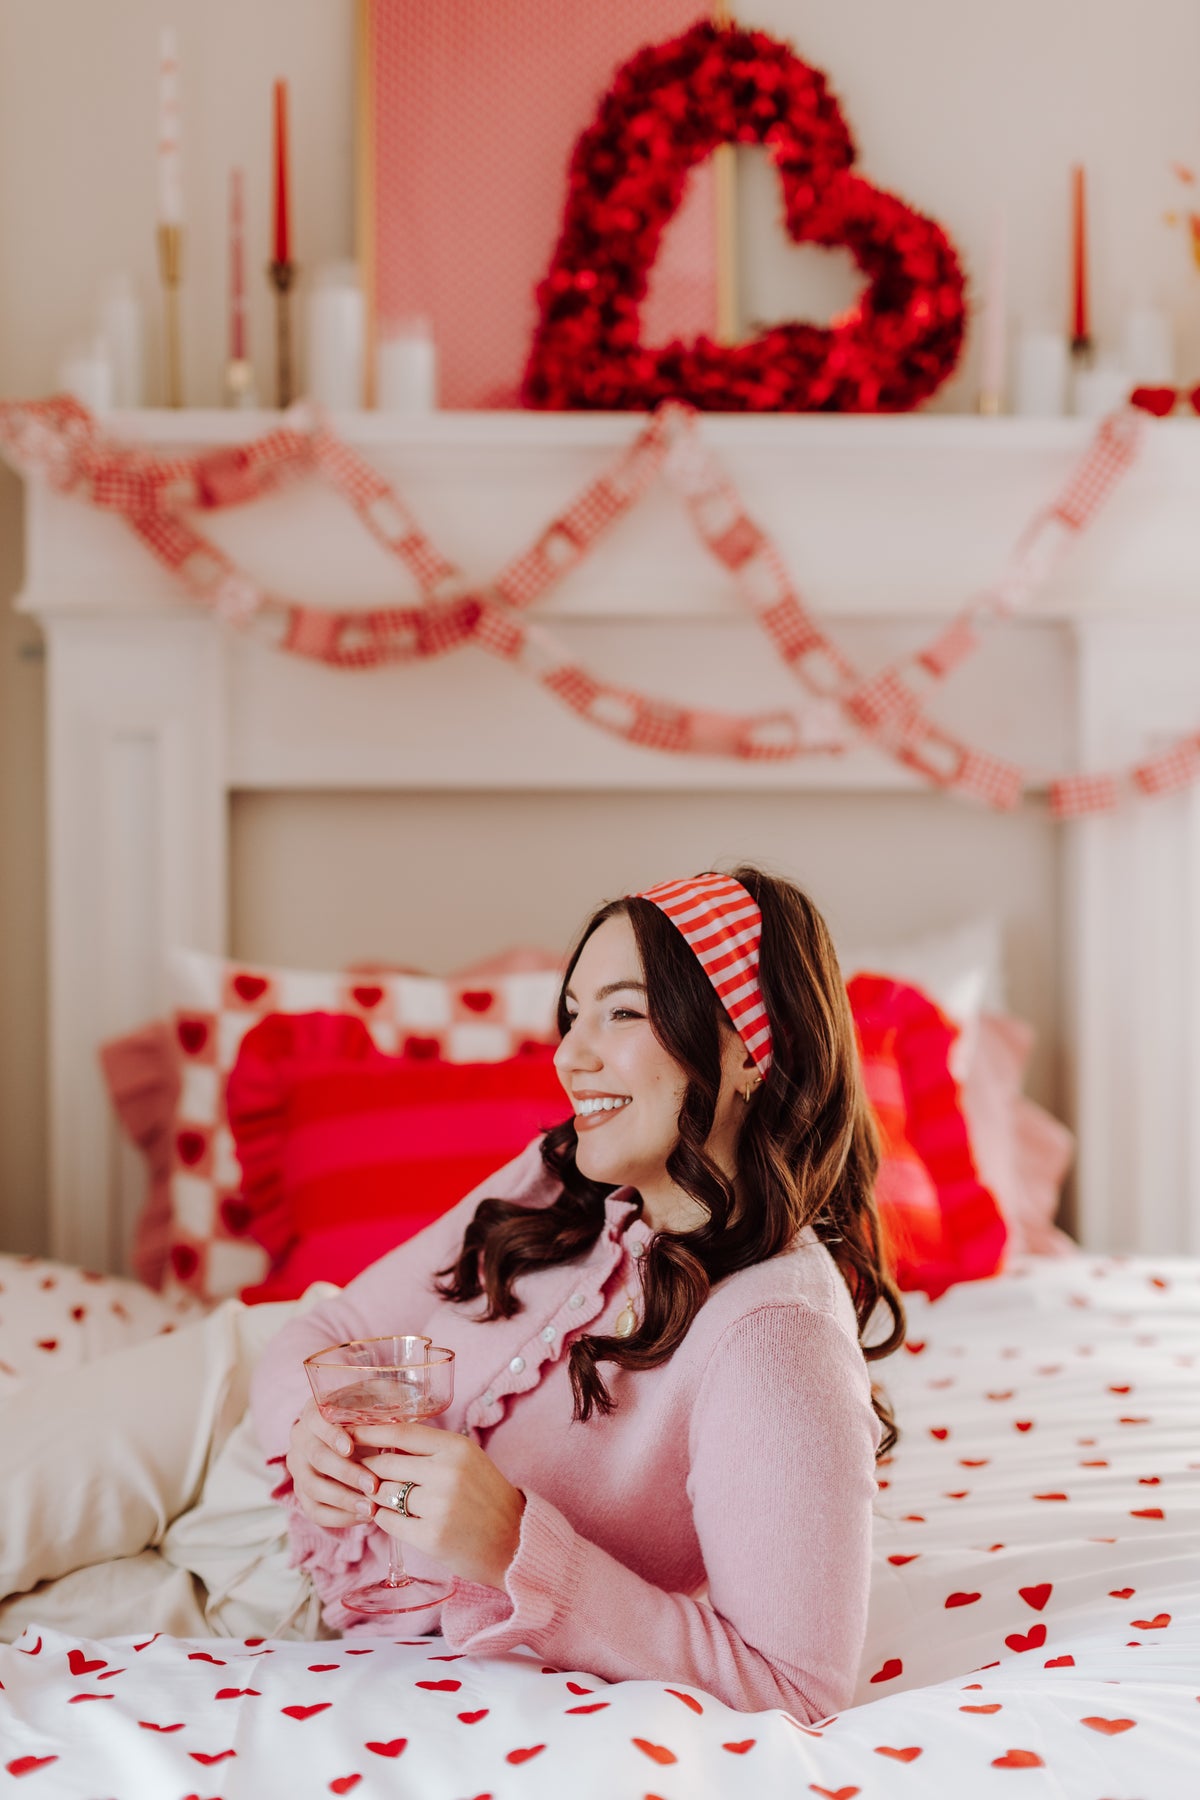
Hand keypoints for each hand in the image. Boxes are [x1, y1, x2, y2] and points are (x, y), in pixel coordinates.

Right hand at [286, 1396, 378, 1528]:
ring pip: (313, 1489)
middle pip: (317, 1458)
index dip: (331, 1435)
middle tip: (373, 1485)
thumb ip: (384, 1396)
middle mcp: (300, 1440)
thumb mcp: (375, 1399)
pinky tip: (364, 1517)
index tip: (350, 1447)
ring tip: (371, 1509)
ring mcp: (298, 1469)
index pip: (315, 1421)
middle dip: (346, 1473)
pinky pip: (316, 1511)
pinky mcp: (303, 1494)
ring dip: (343, 1500)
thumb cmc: (367, 1416)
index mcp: (313, 1412)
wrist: (354, 1437)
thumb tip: (400, 1405)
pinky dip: (340, 1518)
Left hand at [354, 1420, 525, 1590]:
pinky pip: (389, 1521)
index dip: (370, 1431)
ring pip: (384, 1492)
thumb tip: (382, 1443)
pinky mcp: (431, 1537)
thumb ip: (430, 1450)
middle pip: (385, 1463)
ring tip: (376, 1496)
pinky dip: (383, 1518)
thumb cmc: (486, 1497)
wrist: (514, 1541)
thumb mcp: (467, 1460)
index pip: (401, 1432)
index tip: (349, 1432)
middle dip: (367, 1469)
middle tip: (357, 1472)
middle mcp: (447, 1472)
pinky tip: (387, 1516)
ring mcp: (439, 1506)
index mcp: (457, 1448)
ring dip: (374, 1495)